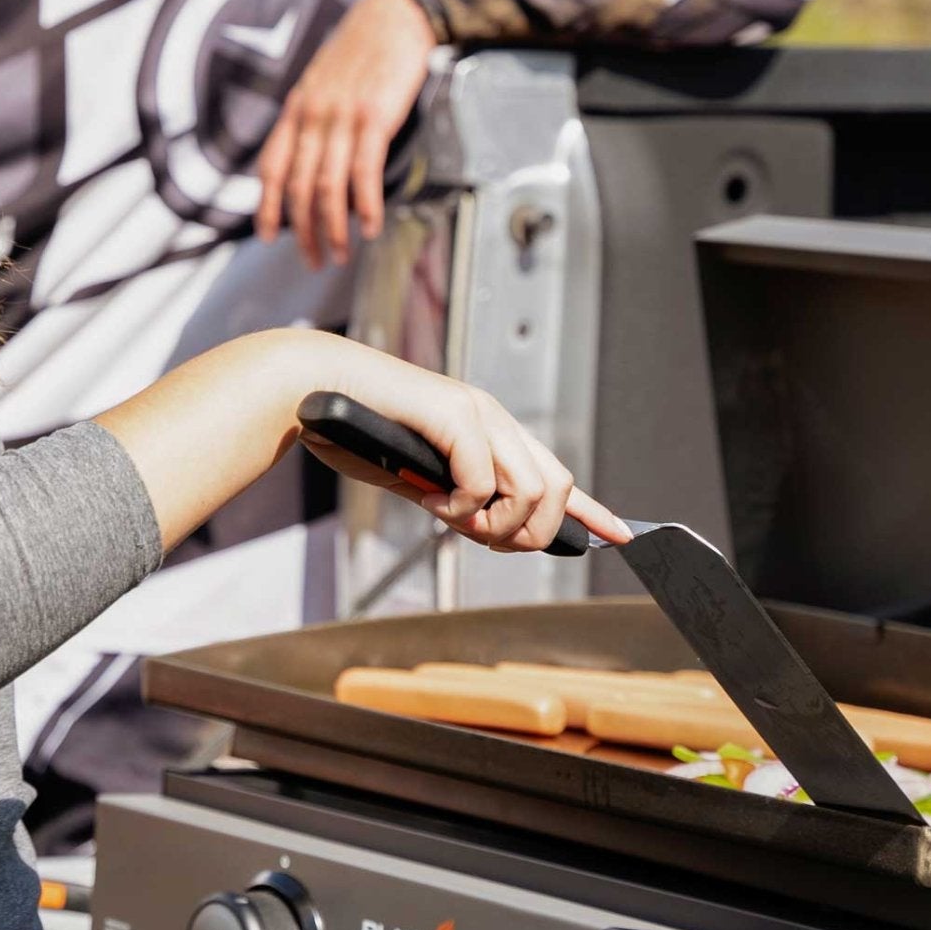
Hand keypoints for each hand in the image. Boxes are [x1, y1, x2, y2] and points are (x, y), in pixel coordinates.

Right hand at [95, 329, 629, 556]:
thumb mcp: (419, 477)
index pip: (554, 472)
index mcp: (488, 428)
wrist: (311, 391)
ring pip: (531, 491)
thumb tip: (490, 530)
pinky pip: (481, 483)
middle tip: (479, 537)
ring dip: (495, 524)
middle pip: (556, 488)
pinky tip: (431, 500)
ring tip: (452, 517)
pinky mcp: (452, 414)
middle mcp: (492, 416)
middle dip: (529, 532)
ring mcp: (476, 412)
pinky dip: (459, 507)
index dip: (590, 508)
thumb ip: (457, 499)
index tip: (619, 533)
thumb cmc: (355, 430)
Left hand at [255, 0, 436, 269]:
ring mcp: (341, 117)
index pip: (271, 167)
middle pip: (296, 187)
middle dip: (302, 231)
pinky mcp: (373, 118)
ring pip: (326, 187)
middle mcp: (311, 114)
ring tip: (339, 253)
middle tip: (313, 259)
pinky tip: (369, 227)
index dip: (266, 207)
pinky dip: (363, 205)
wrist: (395, 14)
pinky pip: (363, 172)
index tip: (268, 236)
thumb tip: (310, 154)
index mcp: (297, 107)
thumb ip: (312, 115)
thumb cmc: (364, 46)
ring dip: (331, 227)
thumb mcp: (323, 78)